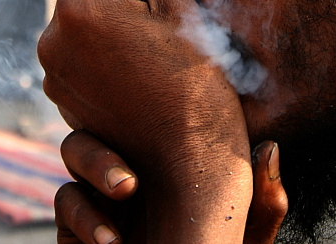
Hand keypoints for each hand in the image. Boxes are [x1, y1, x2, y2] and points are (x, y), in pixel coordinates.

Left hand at [38, 0, 253, 242]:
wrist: (190, 160)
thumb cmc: (192, 80)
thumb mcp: (176, 6)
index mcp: (80, 12)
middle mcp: (54, 44)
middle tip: (150, 13)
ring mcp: (55, 78)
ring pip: (77, 27)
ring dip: (106, 25)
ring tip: (149, 48)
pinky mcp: (64, 102)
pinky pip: (77, 59)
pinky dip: (101, 55)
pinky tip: (138, 74)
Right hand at [54, 131, 287, 243]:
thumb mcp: (245, 235)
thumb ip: (262, 202)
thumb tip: (269, 148)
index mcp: (172, 157)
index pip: (156, 114)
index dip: (158, 105)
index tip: (178, 110)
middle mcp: (134, 164)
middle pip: (111, 117)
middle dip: (120, 123)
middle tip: (138, 161)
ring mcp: (103, 193)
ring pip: (79, 147)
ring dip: (96, 162)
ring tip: (125, 187)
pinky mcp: (76, 226)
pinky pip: (66, 200)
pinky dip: (83, 215)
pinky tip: (108, 239)